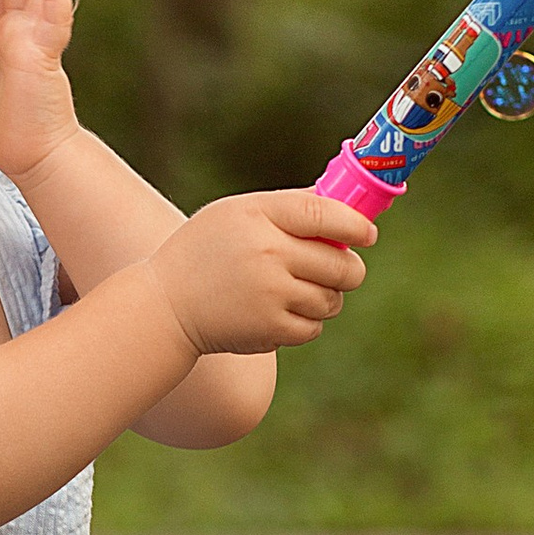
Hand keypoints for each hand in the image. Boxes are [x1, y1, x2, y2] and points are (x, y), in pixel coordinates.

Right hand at [146, 189, 378, 356]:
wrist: (165, 306)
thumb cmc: (204, 253)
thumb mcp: (236, 215)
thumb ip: (287, 208)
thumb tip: (343, 206)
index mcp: (259, 216)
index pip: (324, 213)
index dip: (355, 225)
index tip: (368, 234)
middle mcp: (268, 253)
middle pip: (341, 263)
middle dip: (349, 269)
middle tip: (341, 270)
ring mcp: (270, 293)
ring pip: (331, 299)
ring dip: (326, 298)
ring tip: (299, 292)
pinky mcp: (270, 328)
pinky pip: (314, 327)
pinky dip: (306, 322)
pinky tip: (282, 313)